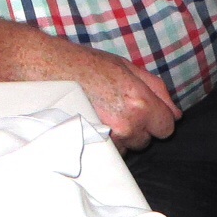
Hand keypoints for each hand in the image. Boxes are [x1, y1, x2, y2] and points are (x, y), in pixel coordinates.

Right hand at [1, 32, 178, 147]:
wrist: (40, 70)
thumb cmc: (81, 64)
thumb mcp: (124, 66)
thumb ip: (156, 89)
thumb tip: (176, 114)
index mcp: (139, 103)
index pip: (167, 127)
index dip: (156, 117)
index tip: (142, 109)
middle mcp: (127, 125)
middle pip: (147, 140)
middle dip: (137, 127)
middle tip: (114, 106)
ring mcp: (108, 140)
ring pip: (127, 148)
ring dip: (119, 136)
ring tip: (98, 113)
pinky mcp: (90, 147)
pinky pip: (108, 152)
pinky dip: (102, 142)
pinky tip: (89, 123)